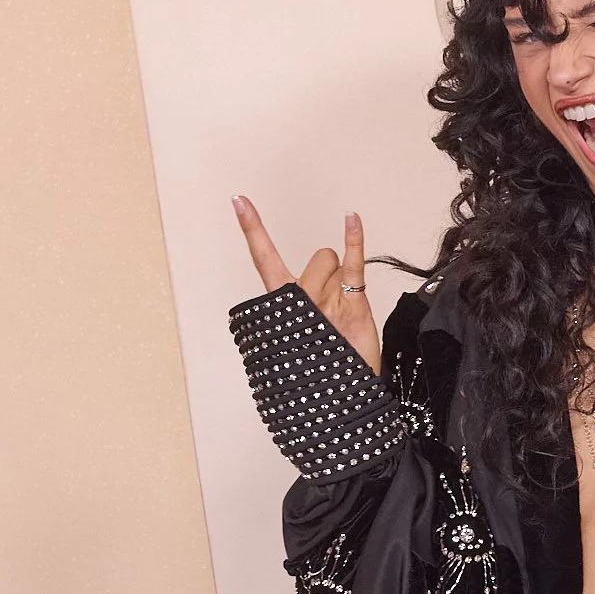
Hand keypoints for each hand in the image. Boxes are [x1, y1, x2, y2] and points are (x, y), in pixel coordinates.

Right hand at [232, 196, 381, 373]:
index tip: (239, 201)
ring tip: (345, 314)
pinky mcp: (352, 305)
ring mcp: (324, 303)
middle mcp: (300, 302)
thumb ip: (309, 295)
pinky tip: (351, 217)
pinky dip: (354, 238)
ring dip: (344, 281)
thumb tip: (327, 266)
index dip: (251, 228)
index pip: (262, 258)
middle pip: (318, 256)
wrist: (347, 392)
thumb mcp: (307, 327)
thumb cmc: (329, 358)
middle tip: (335, 301)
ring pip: (335, 264)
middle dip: (330, 269)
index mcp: (283, 305)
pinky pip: (354, 264)